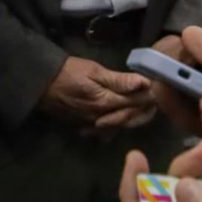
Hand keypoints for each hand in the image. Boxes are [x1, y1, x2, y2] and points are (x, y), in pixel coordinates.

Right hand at [40, 56, 155, 133]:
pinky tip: (123, 120)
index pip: (136, 102)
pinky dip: (118, 125)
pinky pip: (107, 131)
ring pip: (121, 126)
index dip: (150, 96)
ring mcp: (94, 126)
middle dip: (146, 110)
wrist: (41, 84)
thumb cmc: (69, 72)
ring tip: (145, 109)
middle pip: (131, 118)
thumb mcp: (94, 70)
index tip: (160, 89)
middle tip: (157, 102)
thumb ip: (119, 80)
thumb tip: (144, 83)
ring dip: (135, 118)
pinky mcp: (86, 127)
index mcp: (106, 103)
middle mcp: (102, 119)